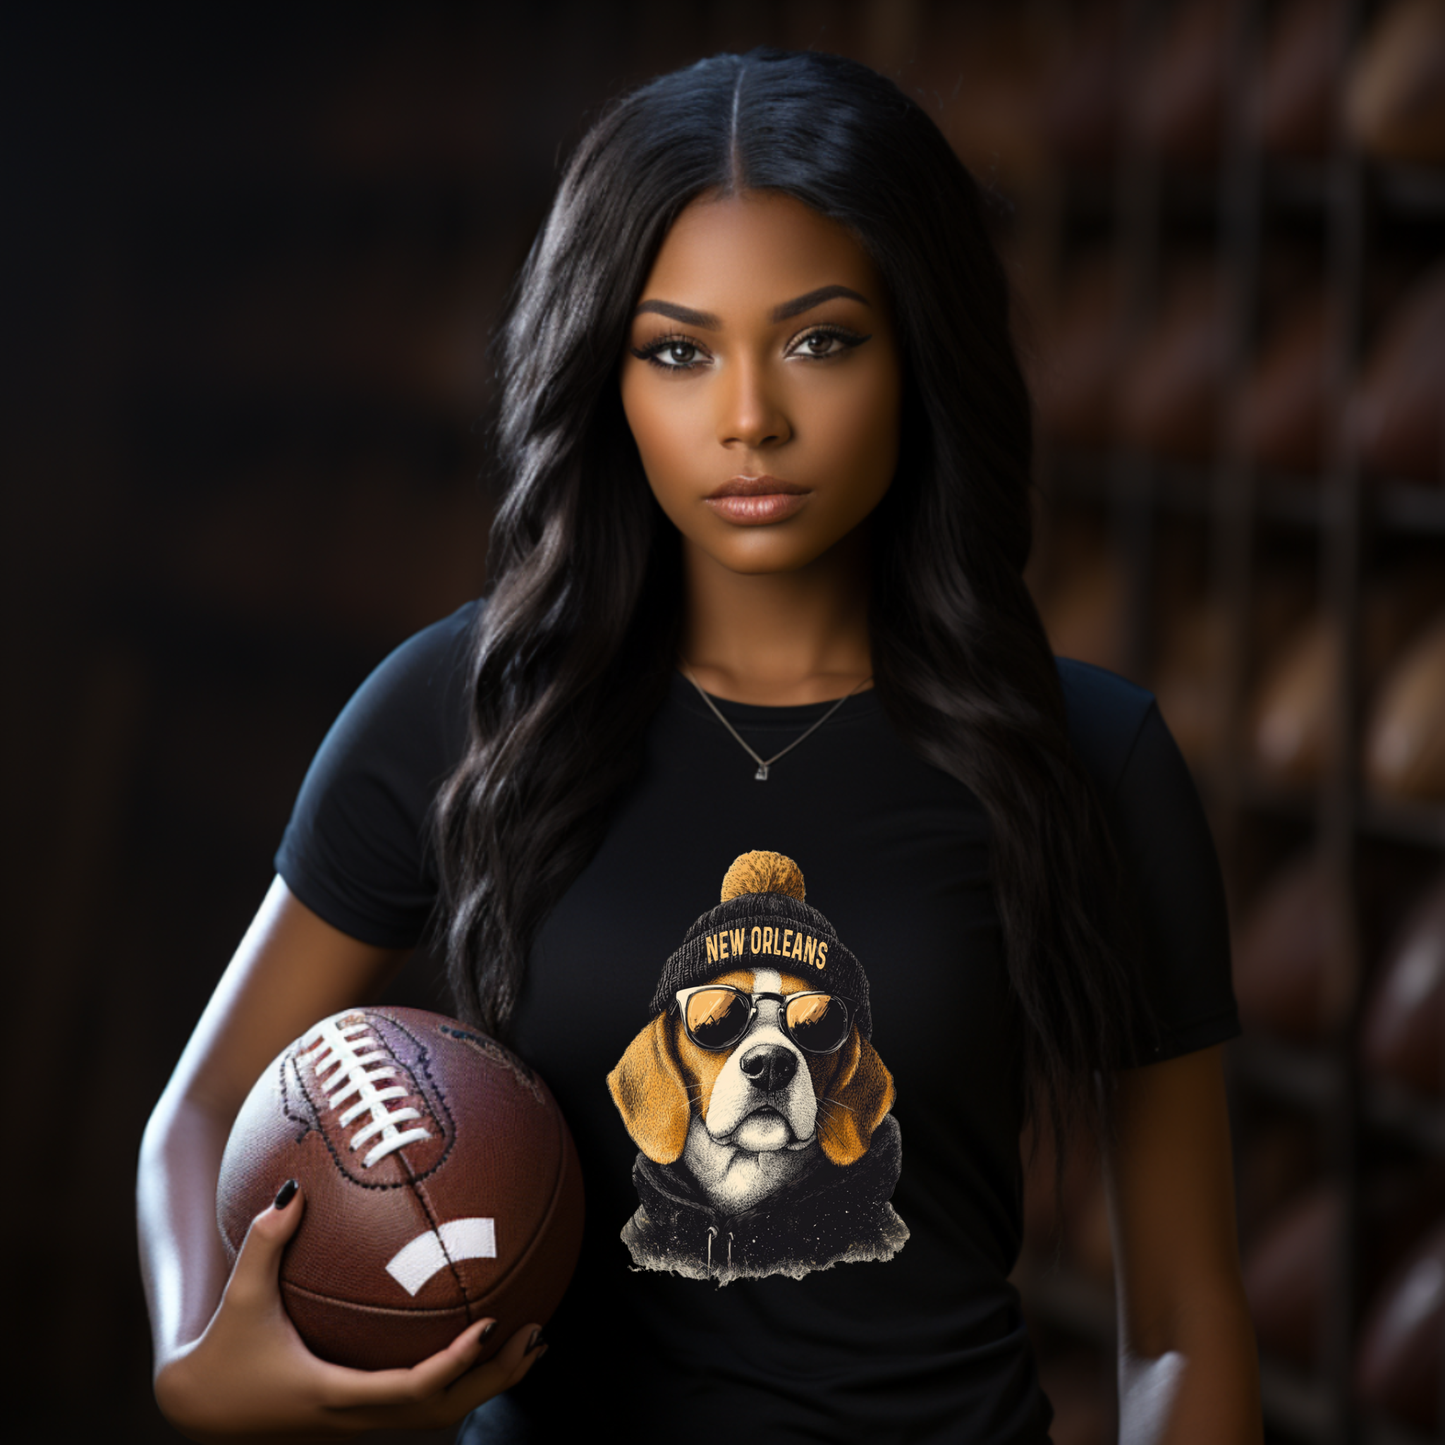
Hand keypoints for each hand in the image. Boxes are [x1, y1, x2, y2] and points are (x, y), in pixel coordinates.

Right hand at [154, 1184, 546, 1442]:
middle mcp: (355, 1416)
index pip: (410, 1390)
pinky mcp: (359, 1415)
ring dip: (486, 1383)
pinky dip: (459, 1378)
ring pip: (437, 1415)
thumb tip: (294, 1189)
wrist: (198, 1411)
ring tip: (528, 1342)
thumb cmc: (222, 1353)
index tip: (489, 1325)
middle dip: (495, 1379)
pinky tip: (477, 1339)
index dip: (454, 1364)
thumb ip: (264, 1242)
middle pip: (442, 1412)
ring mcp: (360, 1421)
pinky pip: (421, 1403)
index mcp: (334, 1393)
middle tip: (536, 1335)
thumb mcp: (239, 1297)